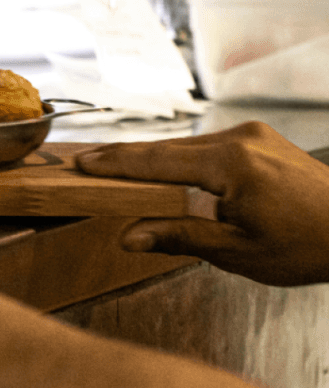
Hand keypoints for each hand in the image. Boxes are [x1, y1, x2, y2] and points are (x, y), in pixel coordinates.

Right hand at [74, 122, 328, 284]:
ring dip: (153, 160)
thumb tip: (131, 237)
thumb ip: (179, 237)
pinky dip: (180, 159)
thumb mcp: (237, 251)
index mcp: (232, 165)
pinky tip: (163, 171)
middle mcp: (241, 140)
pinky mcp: (261, 140)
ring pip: (186, 146)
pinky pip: (207, 147)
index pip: (156, 160)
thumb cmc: (309, 245)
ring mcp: (252, 136)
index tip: (83, 163)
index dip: (115, 164)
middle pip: (167, 149)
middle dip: (127, 159)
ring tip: (118, 169)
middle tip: (88, 163)